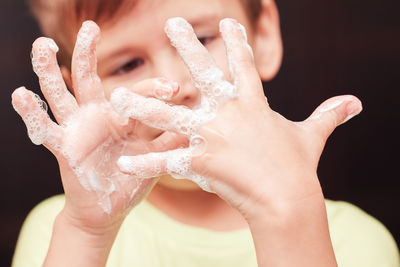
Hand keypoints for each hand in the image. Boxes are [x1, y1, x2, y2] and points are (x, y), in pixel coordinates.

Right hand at [12, 21, 183, 230]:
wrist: (108, 208)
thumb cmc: (132, 179)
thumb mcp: (153, 158)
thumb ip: (168, 142)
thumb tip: (195, 126)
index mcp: (121, 116)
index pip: (134, 94)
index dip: (152, 89)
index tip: (174, 89)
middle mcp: (97, 116)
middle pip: (89, 79)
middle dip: (88, 53)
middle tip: (90, 27)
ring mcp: (78, 129)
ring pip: (60, 95)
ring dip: (49, 70)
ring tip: (42, 44)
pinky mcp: (63, 146)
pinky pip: (45, 128)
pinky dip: (32, 113)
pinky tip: (20, 94)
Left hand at [113, 17, 361, 221]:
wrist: (288, 200)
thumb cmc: (299, 168)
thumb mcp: (313, 136)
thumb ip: (328, 115)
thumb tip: (356, 103)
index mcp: (252, 104)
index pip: (244, 65)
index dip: (236, 43)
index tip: (228, 24)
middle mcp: (228, 113)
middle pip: (203, 73)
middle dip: (187, 46)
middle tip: (171, 23)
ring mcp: (212, 136)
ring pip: (169, 116)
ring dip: (142, 105)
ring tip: (118, 95)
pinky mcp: (200, 161)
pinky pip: (165, 162)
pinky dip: (143, 164)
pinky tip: (122, 162)